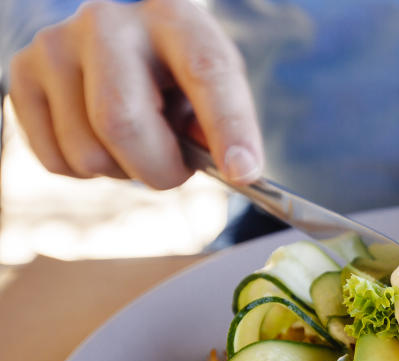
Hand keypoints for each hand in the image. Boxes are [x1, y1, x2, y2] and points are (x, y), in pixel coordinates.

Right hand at [8, 0, 262, 188]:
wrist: (122, 51)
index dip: (228, 127)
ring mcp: (56, 43)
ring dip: (121, 171)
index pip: (206, 71)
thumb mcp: (214, 93)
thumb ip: (226, 129)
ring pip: (88, 152)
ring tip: (135, 142)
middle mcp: (109, 20)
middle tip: (174, 172)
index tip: (243, 172)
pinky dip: (86, 172)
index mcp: (175, 19)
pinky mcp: (23, 74)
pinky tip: (99, 138)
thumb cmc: (179, 81)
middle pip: (122, 121)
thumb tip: (235, 168)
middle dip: (158, 169)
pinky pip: (57, 161)